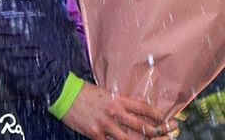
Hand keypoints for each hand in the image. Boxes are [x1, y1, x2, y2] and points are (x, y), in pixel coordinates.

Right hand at [61, 82, 177, 138]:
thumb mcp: (104, 92)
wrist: (62, 94)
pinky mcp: (95, 134)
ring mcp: (105, 125)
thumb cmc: (82, 91)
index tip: (165, 120)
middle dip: (157, 133)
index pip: (144, 108)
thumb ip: (118, 101)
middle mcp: (114, 112)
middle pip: (142, 127)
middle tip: (167, 136)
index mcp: (117, 99)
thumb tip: (133, 108)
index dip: (158, 116)